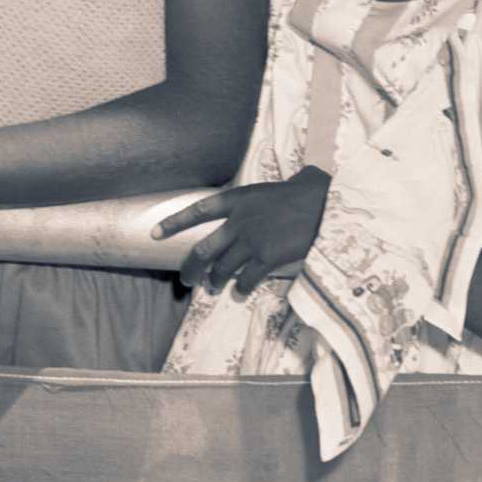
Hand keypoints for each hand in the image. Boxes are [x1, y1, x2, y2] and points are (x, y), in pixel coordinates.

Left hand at [157, 168, 330, 294]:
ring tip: (214, 287)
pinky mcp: (267, 257)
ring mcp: (252, 240)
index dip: (174, 223)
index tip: (155, 234)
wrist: (326, 204)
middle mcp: (239, 221)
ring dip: (215, 281)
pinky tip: (240, 292)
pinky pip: (246, 279)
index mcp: (239, 199)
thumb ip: (256, 200)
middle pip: (204, 249)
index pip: (198, 211)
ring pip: (222, 268)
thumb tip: (265, 199)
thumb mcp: (274, 189)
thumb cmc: (305, 193)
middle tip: (186, 280)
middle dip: (191, 268)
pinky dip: (241, 288)